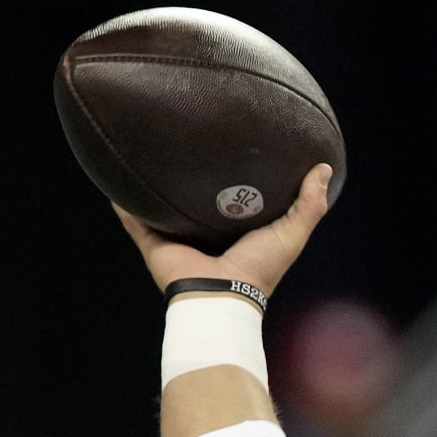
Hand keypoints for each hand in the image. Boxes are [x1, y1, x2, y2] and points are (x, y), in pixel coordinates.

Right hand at [114, 163, 332, 295]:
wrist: (222, 296)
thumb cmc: (260, 269)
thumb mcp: (292, 233)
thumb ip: (309, 205)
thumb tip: (324, 169)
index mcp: (236, 233)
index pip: (237, 199)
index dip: (238, 176)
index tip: (238, 147)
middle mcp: (206, 235)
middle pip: (195, 200)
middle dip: (191, 176)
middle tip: (187, 141)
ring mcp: (179, 240)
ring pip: (161, 207)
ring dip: (152, 186)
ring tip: (145, 151)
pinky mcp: (154, 245)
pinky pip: (133, 220)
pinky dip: (122, 203)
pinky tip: (112, 179)